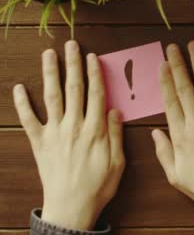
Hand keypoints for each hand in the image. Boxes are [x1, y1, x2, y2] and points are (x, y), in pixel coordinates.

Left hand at [12, 40, 124, 229]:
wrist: (71, 207)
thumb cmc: (98, 186)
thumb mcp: (117, 162)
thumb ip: (115, 134)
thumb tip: (115, 109)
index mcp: (95, 130)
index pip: (96, 94)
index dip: (94, 74)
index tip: (92, 57)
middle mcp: (74, 126)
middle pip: (74, 89)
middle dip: (73, 65)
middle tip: (71, 44)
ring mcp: (54, 133)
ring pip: (52, 97)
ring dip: (50, 74)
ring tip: (48, 54)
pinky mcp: (39, 142)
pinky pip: (28, 120)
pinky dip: (22, 103)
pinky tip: (18, 88)